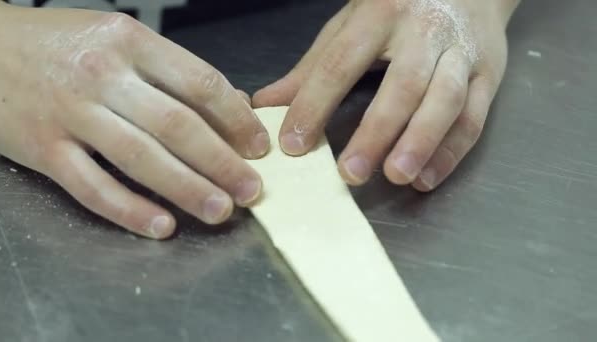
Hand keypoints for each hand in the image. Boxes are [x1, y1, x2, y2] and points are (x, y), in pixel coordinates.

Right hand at [0, 3, 268, 238]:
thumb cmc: (56, 45)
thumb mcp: (116, 39)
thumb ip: (170, 71)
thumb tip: (230, 105)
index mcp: (129, 41)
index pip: (199, 83)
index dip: (236, 119)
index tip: (258, 146)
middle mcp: (102, 75)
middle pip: (177, 126)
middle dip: (222, 162)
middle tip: (251, 190)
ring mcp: (70, 113)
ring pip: (141, 158)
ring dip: (187, 189)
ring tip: (220, 211)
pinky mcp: (42, 149)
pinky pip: (92, 187)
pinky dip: (129, 210)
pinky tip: (161, 226)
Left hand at [254, 0, 518, 190]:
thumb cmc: (398, 7)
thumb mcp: (351, 25)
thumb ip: (313, 67)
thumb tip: (266, 105)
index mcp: (379, 14)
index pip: (341, 63)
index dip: (315, 104)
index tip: (294, 144)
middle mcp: (423, 31)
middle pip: (402, 84)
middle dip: (376, 131)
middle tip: (350, 173)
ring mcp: (461, 52)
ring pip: (445, 101)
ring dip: (422, 142)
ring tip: (397, 177)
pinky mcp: (489, 74)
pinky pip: (474, 117)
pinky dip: (451, 151)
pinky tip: (426, 178)